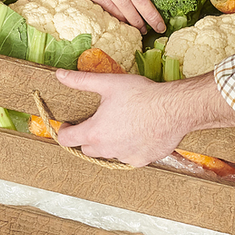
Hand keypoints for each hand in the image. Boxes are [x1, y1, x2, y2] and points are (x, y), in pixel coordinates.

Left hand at [51, 70, 234, 165]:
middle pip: (87, 149)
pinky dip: (128, 148)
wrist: (175, 108)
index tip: (68, 125)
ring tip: (118, 126)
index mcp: (95, 133)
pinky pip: (129, 157)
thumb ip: (81, 81)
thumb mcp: (108, 83)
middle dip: (87, 137)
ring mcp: (126, 157)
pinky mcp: (143, 160)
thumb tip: (59, 75)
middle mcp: (108, 149)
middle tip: (96, 123)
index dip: (64, 131)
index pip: (67, 140)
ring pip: (109, 154)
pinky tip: (136, 134)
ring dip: (109, 144)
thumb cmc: (141, 95)